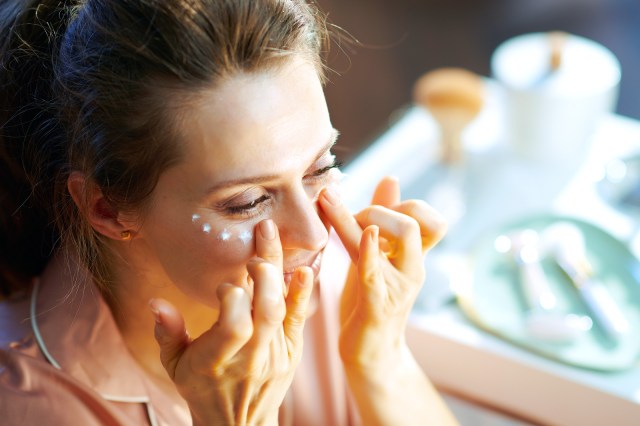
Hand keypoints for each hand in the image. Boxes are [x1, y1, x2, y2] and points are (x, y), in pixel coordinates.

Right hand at [149, 220, 313, 425]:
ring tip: (270, 243)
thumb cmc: (202, 388)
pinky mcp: (292, 352)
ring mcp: (275, 355)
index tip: (224, 285)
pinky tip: (304, 270)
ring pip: (282, 310)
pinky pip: (299, 320)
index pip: (234, 324)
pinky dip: (302, 294)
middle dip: (263, 276)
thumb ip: (167, 333)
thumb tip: (156, 301)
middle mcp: (251, 357)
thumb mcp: (175, 365)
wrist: (238, 424)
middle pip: (265, 311)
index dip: (232, 296)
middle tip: (254, 256)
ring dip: (278, 275)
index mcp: (217, 359)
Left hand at [319, 176, 446, 368]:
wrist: (369, 351)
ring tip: (330, 204)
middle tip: (350, 216)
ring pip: (400, 237)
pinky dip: (370, 250)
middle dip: (380, 208)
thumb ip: (385, 219)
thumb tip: (392, 178)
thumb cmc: (372, 298)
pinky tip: (363, 234)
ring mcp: (399, 287)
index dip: (400, 205)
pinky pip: (376, 272)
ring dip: (364, 216)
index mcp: (414, 257)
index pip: (429, 217)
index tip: (367, 211)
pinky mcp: (377, 305)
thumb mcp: (378, 255)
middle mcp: (413, 269)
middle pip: (417, 221)